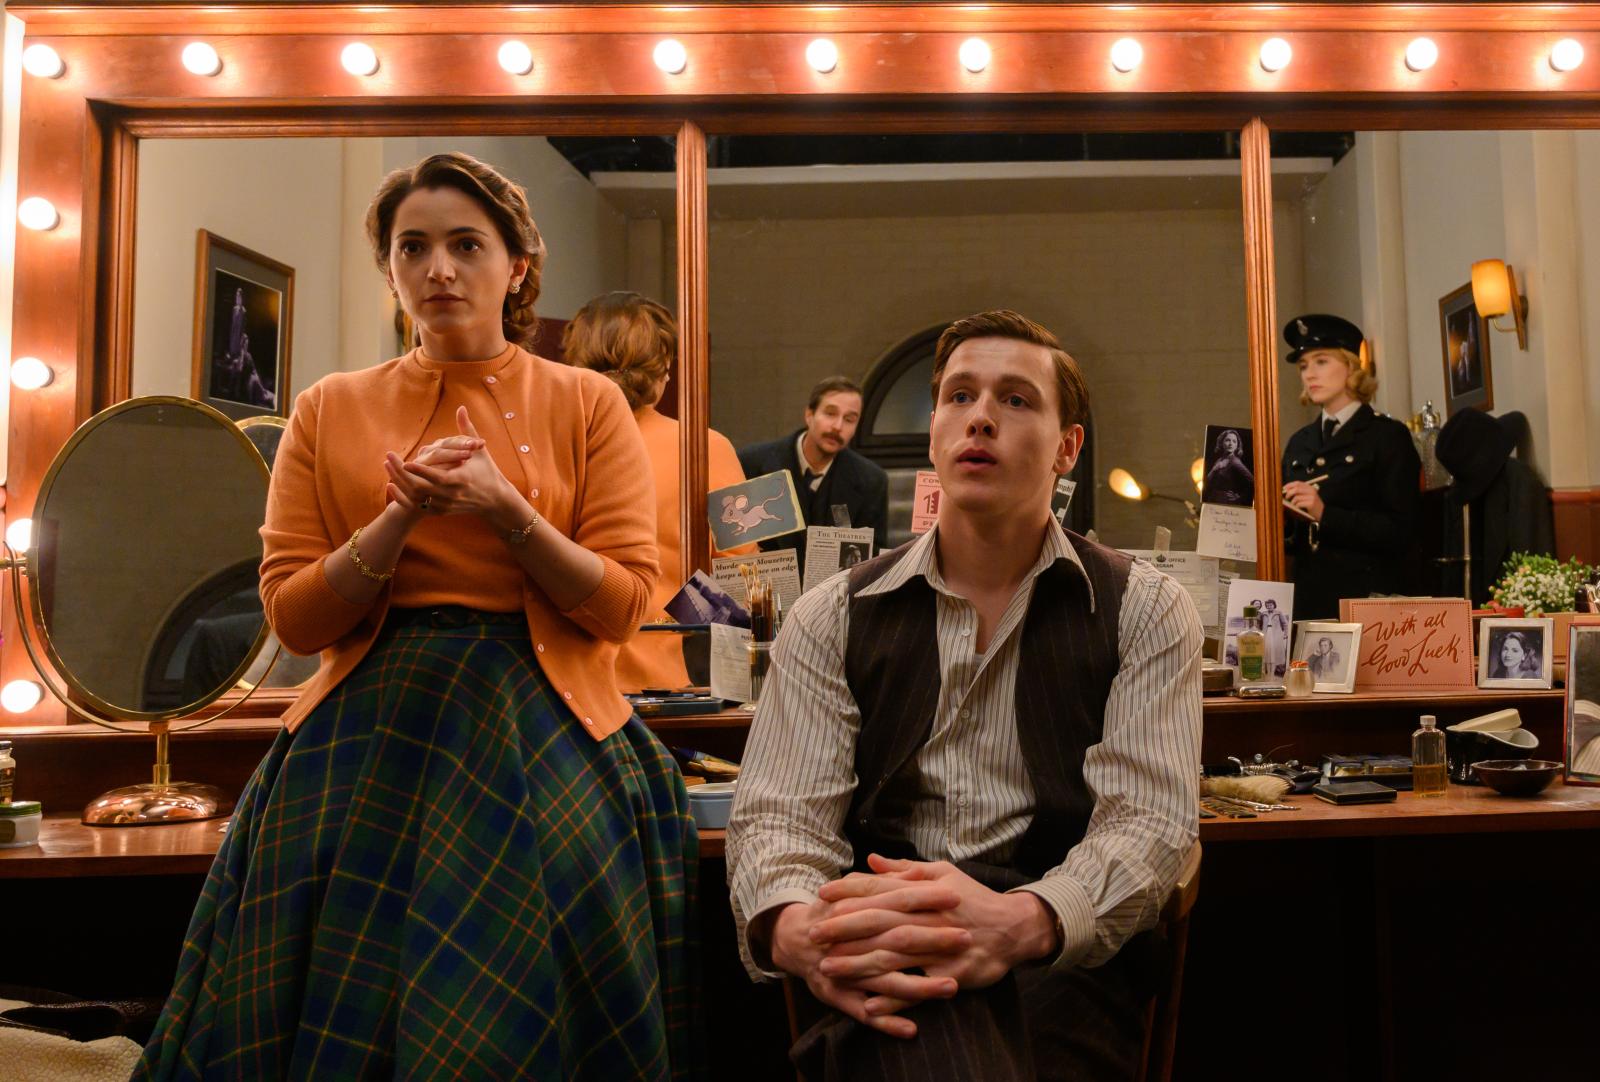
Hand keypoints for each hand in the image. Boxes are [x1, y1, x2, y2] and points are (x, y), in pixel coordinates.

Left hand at [393, 406, 525, 525]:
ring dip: (399, 483)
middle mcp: (452, 494)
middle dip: (402, 474)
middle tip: (389, 459)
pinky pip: (417, 508)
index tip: (405, 460)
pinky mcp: (441, 511)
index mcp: (462, 479)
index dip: (421, 470)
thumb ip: (467, 429)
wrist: (494, 500)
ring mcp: (445, 505)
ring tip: (388, 468)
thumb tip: (461, 408)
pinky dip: (402, 498)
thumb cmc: (487, 471)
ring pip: (416, 498)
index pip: (438, 477)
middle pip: (421, 488)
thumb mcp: (479, 450)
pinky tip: (392, 485)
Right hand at [768, 894, 961, 1039]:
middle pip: (895, 940)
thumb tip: (906, 867)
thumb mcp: (850, 890)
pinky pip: (864, 1013)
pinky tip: (911, 1029)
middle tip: (965, 938)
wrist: (793, 939)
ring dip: (919, 986)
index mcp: (854, 910)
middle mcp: (850, 940)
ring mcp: (844, 971)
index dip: (924, 898)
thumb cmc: (831, 912)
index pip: (894, 900)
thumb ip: (878, 880)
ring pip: (885, 981)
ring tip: (951, 987)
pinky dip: (887, 1021)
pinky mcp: (839, 997)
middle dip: (931, 940)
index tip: (955, 897)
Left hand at [811, 855, 1057, 998]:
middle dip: (844, 927)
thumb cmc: (973, 899)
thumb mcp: (942, 874)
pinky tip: (869, 1004)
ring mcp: (940, 946)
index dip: (849, 891)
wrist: (1013, 928)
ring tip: (829, 968)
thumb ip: (905, 870)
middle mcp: (929, 917)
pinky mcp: (951, 973)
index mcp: (924, 891)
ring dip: (858, 963)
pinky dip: (894, 997)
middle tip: (814, 933)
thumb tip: (871, 860)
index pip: (881, 888)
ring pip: (893, 955)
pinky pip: (919, 988)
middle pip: (880, 921)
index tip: (822, 894)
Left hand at [1282, 481, 1324, 521]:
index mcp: (1310, 488)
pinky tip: (1298, 508)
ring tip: (1294, 505)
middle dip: (1289, 493)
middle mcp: (1311, 491)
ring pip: (1296, 497)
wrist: (1322, 512)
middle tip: (1286, 498)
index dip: (1289, 485)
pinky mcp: (1311, 504)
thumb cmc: (1312, 505)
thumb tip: (1286, 489)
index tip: (1284, 488)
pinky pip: (1299, 504)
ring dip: (1292, 502)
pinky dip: (1296, 506)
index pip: (1298, 483)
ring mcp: (1312, 497)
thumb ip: (1299, 492)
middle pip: (1296, 489)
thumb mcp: (1307, 496)